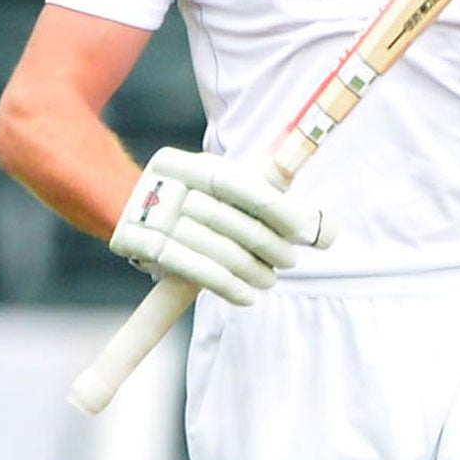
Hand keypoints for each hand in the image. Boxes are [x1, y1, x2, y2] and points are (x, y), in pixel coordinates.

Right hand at [110, 147, 331, 305]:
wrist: (131, 214)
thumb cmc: (196, 202)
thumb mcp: (224, 187)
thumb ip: (273, 200)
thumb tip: (328, 232)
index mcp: (188, 163)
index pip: (237, 183)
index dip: (273, 207)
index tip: (304, 231)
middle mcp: (164, 183)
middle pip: (225, 218)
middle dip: (265, 244)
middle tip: (288, 261)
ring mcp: (148, 214)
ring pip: (211, 247)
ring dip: (249, 270)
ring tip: (269, 280)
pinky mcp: (138, 243)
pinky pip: (189, 267)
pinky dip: (224, 284)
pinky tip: (247, 296)